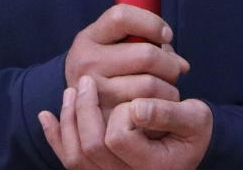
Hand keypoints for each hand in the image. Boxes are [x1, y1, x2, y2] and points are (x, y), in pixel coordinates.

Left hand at [40, 76, 212, 169]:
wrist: (188, 150)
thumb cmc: (194, 132)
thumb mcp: (195, 118)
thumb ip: (169, 112)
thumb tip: (138, 106)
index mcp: (151, 165)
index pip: (118, 138)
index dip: (121, 113)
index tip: (133, 96)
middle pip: (91, 147)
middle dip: (84, 109)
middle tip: (87, 80)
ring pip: (76, 156)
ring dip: (69, 119)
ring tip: (71, 90)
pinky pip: (70, 159)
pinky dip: (55, 137)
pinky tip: (47, 115)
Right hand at [64, 4, 189, 117]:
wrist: (75, 102)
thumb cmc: (104, 65)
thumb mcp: (111, 44)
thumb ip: (146, 42)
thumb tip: (183, 66)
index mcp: (88, 38)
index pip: (122, 18)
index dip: (152, 23)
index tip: (166, 34)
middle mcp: (87, 63)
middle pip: (146, 55)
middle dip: (169, 62)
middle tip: (172, 68)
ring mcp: (95, 93)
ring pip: (149, 85)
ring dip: (168, 86)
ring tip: (167, 87)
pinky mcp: (105, 117)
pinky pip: (146, 110)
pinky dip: (160, 106)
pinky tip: (158, 103)